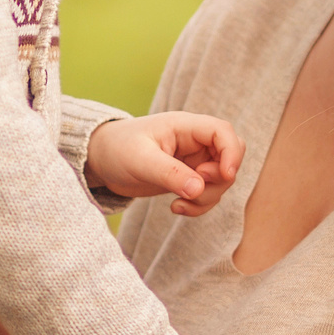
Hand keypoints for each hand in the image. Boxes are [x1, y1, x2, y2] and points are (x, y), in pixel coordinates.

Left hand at [87, 112, 242, 214]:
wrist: (102, 160)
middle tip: (194, 189)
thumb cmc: (117, 150)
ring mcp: (193, 161)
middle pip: (229, 156)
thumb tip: (198, 189)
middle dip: (220, 179)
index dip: (231, 153)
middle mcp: (194, 141)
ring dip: (207, 197)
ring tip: (177, 204)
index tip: (225, 176)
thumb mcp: (140, 161)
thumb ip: (169, 173)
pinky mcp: (188, 178)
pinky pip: (207, 193)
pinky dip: (198, 205)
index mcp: (185, 126)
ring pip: (221, 179)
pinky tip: (175, 208)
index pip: (223, 132)